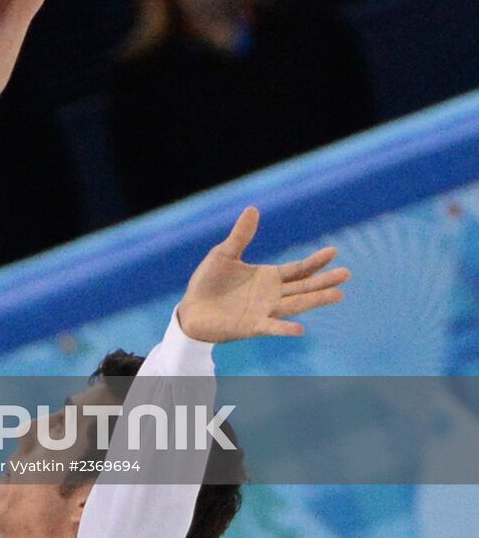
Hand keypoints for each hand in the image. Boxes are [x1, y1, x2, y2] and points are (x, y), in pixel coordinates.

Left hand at [176, 206, 349, 342]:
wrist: (192, 309)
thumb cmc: (208, 282)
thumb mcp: (224, 254)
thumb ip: (241, 235)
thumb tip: (253, 208)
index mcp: (269, 277)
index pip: (298, 269)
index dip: (315, 262)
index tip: (334, 251)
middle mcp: (272, 295)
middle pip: (304, 287)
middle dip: (324, 281)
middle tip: (346, 274)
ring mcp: (265, 311)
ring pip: (295, 305)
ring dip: (315, 301)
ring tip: (338, 295)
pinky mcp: (252, 326)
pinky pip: (271, 328)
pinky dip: (285, 329)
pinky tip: (300, 329)